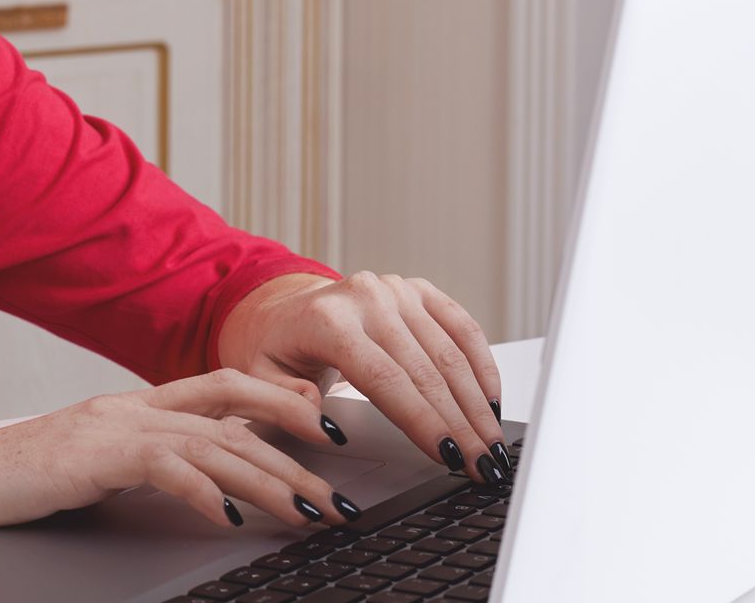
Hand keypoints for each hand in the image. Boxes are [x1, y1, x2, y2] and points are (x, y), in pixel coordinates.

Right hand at [0, 368, 369, 548]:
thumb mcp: (95, 477)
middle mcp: (128, 406)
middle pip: (233, 409)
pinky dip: (202, 489)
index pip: (224, 392)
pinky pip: (161, 465)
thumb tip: (211, 494)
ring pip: (211, 440)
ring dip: (269, 477)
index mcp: (133, 408)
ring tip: (312, 510)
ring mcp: (108, 426)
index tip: (332, 429)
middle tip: (345, 477)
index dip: (282, 403)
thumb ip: (148, 472)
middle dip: (297, 439)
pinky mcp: (87, 455)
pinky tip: (229, 516)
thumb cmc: (12, 492)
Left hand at [218, 271, 512, 488]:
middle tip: (484, 464)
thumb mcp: (262, 378)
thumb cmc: (275, 347)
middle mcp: (367, 298)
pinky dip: (481, 364)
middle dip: (460, 423)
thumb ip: (290, 403)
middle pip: (426, 370)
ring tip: (492, 444)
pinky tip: (491, 400)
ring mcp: (396, 290)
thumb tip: (327, 429)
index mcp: (329, 320)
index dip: (423, 421)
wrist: (280, 306)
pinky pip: (461, 326)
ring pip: (450, 352)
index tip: (450, 457)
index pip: (387, 379)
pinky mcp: (417, 290)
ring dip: (477, 403)